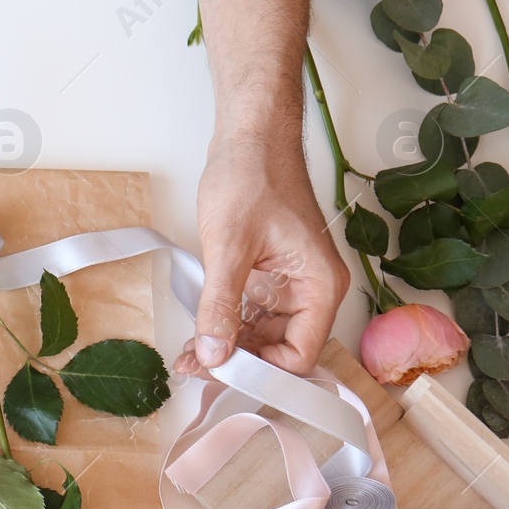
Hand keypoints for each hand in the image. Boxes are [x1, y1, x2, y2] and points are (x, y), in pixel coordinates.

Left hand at [175, 134, 349, 377]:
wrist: (249, 136)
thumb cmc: (252, 176)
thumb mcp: (229, 247)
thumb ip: (221, 306)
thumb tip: (214, 355)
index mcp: (320, 286)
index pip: (300, 355)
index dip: (260, 372)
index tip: (218, 372)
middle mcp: (312, 289)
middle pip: (281, 350)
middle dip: (239, 363)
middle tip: (192, 366)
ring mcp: (290, 283)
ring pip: (264, 335)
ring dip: (229, 347)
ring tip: (188, 355)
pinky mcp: (269, 275)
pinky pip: (252, 313)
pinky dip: (227, 325)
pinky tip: (199, 333)